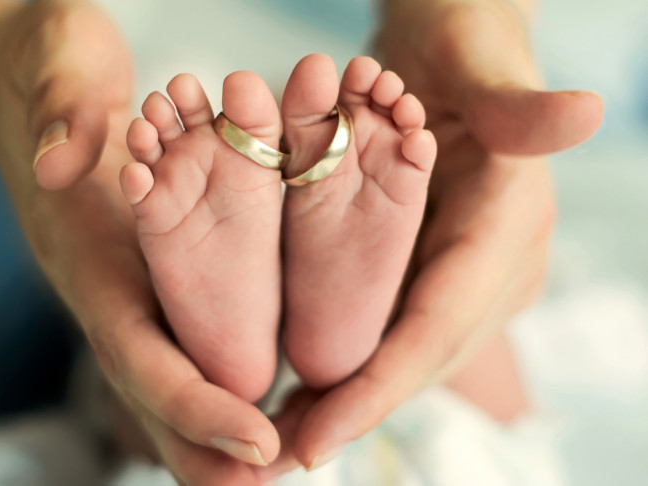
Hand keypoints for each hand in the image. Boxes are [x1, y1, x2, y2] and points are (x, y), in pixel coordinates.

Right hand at [0, 1, 286, 482]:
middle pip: (155, 389)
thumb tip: (63, 161)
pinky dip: (212, 382)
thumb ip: (64, 105)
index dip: (198, 405)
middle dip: (206, 447)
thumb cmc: (45, 64)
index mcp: (91, 252)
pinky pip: (176, 340)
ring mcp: (124, 284)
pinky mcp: (143, 272)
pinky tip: (257, 405)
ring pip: (168, 375)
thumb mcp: (56, 58)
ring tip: (279, 468)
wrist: (26, 78)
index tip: (260, 447)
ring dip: (214, 429)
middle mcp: (108, 284)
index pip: (142, 350)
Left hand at [282, 0, 603, 468]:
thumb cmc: (460, 37)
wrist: (449, 40)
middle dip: (349, 409)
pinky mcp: (434, 265)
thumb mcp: (475, 60)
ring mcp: (463, 271)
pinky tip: (303, 386)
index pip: (436, 328)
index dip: (377, 389)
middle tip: (278, 455)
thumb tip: (586, 112)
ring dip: (343, 397)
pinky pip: (392, 325)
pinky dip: (349, 360)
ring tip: (280, 438)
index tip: (315, 440)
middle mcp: (489, 265)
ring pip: (403, 351)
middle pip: (416, 357)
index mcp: (503, 229)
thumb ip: (514, 103)